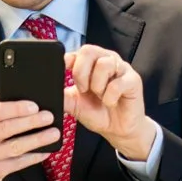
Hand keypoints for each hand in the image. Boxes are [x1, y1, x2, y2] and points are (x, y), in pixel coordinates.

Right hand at [0, 98, 59, 180]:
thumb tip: (6, 95)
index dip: (15, 108)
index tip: (34, 106)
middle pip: (7, 128)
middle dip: (31, 121)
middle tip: (48, 116)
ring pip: (16, 146)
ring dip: (37, 139)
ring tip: (53, 133)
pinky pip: (19, 162)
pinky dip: (34, 156)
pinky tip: (45, 151)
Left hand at [66, 45, 157, 161]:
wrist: (116, 130)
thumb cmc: (97, 113)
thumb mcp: (73, 104)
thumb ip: (62, 94)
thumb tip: (48, 88)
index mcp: (91, 63)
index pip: (78, 51)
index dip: (69, 61)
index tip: (65, 72)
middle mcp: (106, 60)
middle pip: (89, 50)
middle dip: (81, 73)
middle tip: (83, 90)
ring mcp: (121, 68)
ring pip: (104, 64)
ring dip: (97, 85)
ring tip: (100, 97)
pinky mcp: (133, 80)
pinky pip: (117, 83)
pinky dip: (110, 97)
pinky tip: (111, 102)